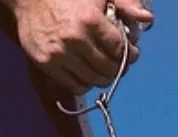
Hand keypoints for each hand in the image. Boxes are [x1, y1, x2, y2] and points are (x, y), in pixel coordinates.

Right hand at [6, 0, 154, 93]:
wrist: (30, 0)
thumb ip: (126, 3)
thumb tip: (147, 19)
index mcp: (90, 20)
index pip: (119, 49)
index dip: (129, 54)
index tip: (131, 53)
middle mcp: (74, 40)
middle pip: (108, 68)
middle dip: (118, 67)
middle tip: (118, 63)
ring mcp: (59, 54)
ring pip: (93, 80)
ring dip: (103, 78)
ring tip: (104, 69)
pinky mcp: (46, 64)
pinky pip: (74, 86)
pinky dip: (85, 84)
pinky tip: (87, 73)